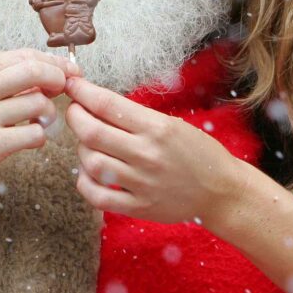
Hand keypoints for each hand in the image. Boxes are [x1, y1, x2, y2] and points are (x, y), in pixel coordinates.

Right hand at [0, 49, 79, 204]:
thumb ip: (6, 80)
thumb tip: (52, 70)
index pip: (22, 56)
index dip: (52, 62)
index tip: (68, 70)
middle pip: (33, 71)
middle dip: (57, 78)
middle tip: (62, 90)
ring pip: (38, 104)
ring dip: (47, 114)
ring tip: (36, 122)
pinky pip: (34, 133)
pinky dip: (39, 137)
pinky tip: (28, 140)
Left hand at [64, 77, 242, 225]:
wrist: (220, 190)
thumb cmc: (196, 151)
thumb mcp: (170, 123)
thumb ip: (134, 117)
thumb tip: (95, 102)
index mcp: (156, 128)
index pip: (107, 104)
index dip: (82, 92)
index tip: (72, 85)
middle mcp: (147, 154)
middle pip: (92, 132)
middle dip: (75, 117)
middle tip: (75, 111)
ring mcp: (142, 183)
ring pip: (91, 162)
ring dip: (81, 148)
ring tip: (87, 143)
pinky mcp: (139, 207)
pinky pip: (98, 196)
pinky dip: (84, 182)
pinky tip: (89, 173)